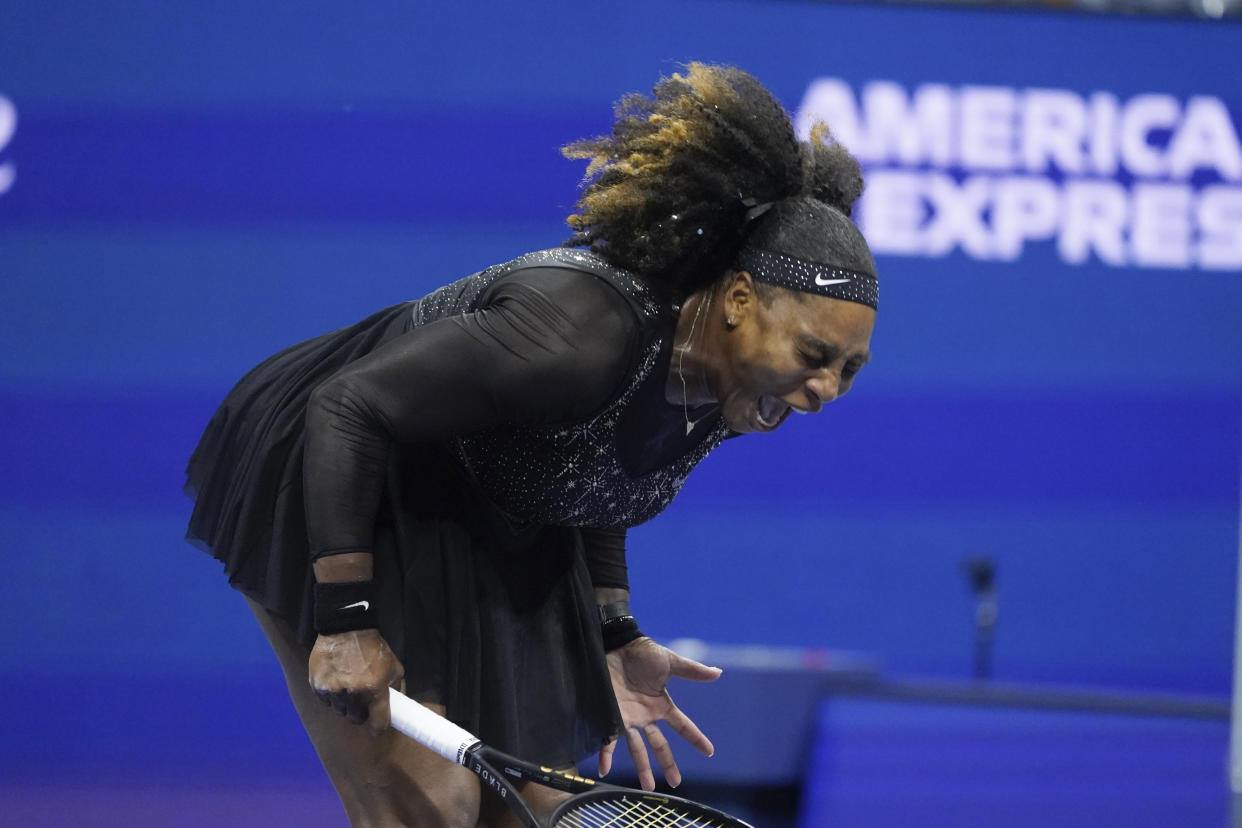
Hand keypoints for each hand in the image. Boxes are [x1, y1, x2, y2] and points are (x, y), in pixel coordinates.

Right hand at [308, 628, 403, 733]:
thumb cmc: (373, 647)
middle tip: (362, 702)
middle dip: (360, 714)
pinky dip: (331, 696)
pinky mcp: (318, 686)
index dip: (379, 727)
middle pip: (356, 719)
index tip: (378, 727)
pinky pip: (326, 701)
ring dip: (345, 704)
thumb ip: (395, 686)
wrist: (346, 628)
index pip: (378, 724)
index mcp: (375, 691)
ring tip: (348, 688)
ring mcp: (334, 692)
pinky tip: (336, 682)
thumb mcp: (394, 666)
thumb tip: (394, 702)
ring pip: (339, 711)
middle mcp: (353, 695)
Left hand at [598, 637, 721, 790]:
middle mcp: (646, 716)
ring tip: (648, 787)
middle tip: (676, 783)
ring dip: (642, 768)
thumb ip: (692, 670)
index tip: (709, 752)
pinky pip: (609, 739)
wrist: (616, 644)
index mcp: (661, 705)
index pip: (682, 726)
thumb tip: (718, 672)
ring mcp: (628, 718)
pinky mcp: (610, 716)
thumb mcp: (670, 662)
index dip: (696, 738)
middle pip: (660, 745)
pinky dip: (606, 754)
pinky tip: (604, 769)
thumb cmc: (642, 652)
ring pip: (637, 749)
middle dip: (668, 764)